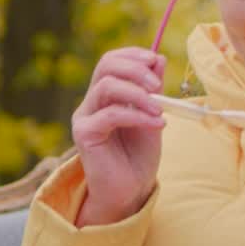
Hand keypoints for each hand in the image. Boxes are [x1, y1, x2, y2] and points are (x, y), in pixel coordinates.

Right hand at [72, 47, 165, 225]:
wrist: (130, 191)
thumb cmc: (139, 156)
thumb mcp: (152, 115)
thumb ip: (153, 89)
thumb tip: (159, 58)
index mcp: (105, 95)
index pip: (111, 61)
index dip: (132, 55)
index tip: (156, 60)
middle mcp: (91, 102)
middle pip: (105, 66)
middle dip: (135, 69)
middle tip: (158, 84)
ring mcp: (85, 117)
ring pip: (106, 86)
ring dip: (138, 93)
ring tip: (160, 108)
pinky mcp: (84, 134)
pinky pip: (110, 114)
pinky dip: (137, 115)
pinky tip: (157, 124)